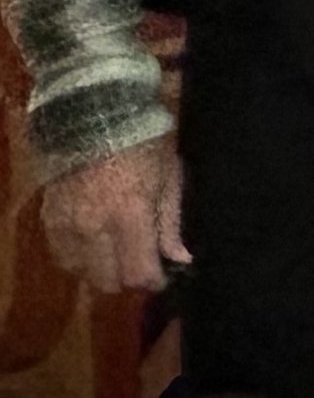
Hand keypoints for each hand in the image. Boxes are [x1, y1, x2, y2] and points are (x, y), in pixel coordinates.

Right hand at [41, 137, 188, 293]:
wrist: (95, 115)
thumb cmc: (144, 142)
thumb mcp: (170, 177)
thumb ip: (171, 224)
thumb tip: (180, 259)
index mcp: (129, 216)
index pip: (137, 273)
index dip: (153, 281)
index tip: (163, 275)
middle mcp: (93, 228)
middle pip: (107, 282)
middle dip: (127, 278)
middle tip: (141, 261)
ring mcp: (67, 225)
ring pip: (82, 273)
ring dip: (101, 269)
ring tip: (117, 250)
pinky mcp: (49, 220)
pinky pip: (62, 257)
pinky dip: (79, 257)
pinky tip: (94, 241)